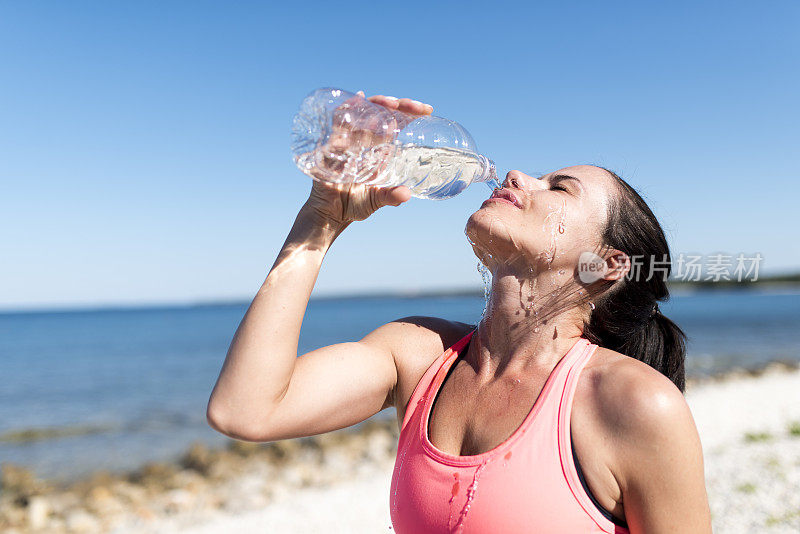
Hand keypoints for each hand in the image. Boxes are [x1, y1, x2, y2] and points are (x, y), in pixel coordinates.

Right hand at [302, 93, 432, 227]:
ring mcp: (349, 140)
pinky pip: (338, 122)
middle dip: (398, 105)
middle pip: (382, 113)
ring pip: (364, 113)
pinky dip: (347, 109)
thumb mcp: (375, 201)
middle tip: (413, 106)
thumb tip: (406, 194)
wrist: (329, 214)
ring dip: (378, 105)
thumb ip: (390, 197)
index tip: (427, 110)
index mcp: (379, 150)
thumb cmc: (354, 205)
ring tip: (392, 105)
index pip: (397, 124)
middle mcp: (365, 141)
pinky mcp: (331, 144)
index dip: (410, 114)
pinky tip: (358, 99)